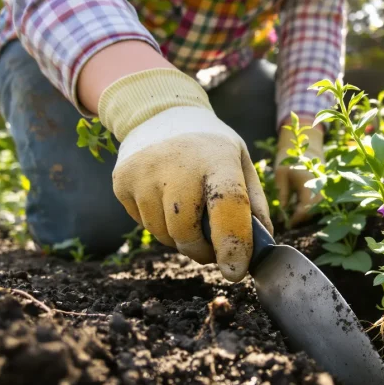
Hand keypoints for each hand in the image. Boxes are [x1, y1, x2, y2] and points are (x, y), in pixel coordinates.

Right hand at [99, 69, 272, 281]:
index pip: (227, 205)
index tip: (235, 270)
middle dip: (203, 251)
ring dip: (181, 240)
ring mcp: (144, 172)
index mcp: (217, 157)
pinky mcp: (122, 181)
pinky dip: (160, 226)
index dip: (233, 243)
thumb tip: (261, 247)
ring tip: (189, 215)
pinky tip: (166, 200)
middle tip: (214, 250)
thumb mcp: (240, 163)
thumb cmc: (210, 147)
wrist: (159, 113)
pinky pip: (145, 225)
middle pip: (187, 232)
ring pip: (164, 235)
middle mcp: (177, 163)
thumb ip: (254, 204)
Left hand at [274, 124, 323, 226]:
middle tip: (287, 221)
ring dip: (304, 214)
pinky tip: (298, 207)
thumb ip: (282, 193)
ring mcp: (324, 189)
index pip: (305, 208)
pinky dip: (308, 209)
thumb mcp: (281, 174)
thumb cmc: (290, 160)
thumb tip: (283, 213)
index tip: (287, 223)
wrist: (306, 149)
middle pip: (312, 212)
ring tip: (291, 214)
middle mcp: (320, 187)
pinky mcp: (324, 191)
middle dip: (300, 218)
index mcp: (308, 182)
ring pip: (316, 210)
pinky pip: (317, 205)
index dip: (296, 219)